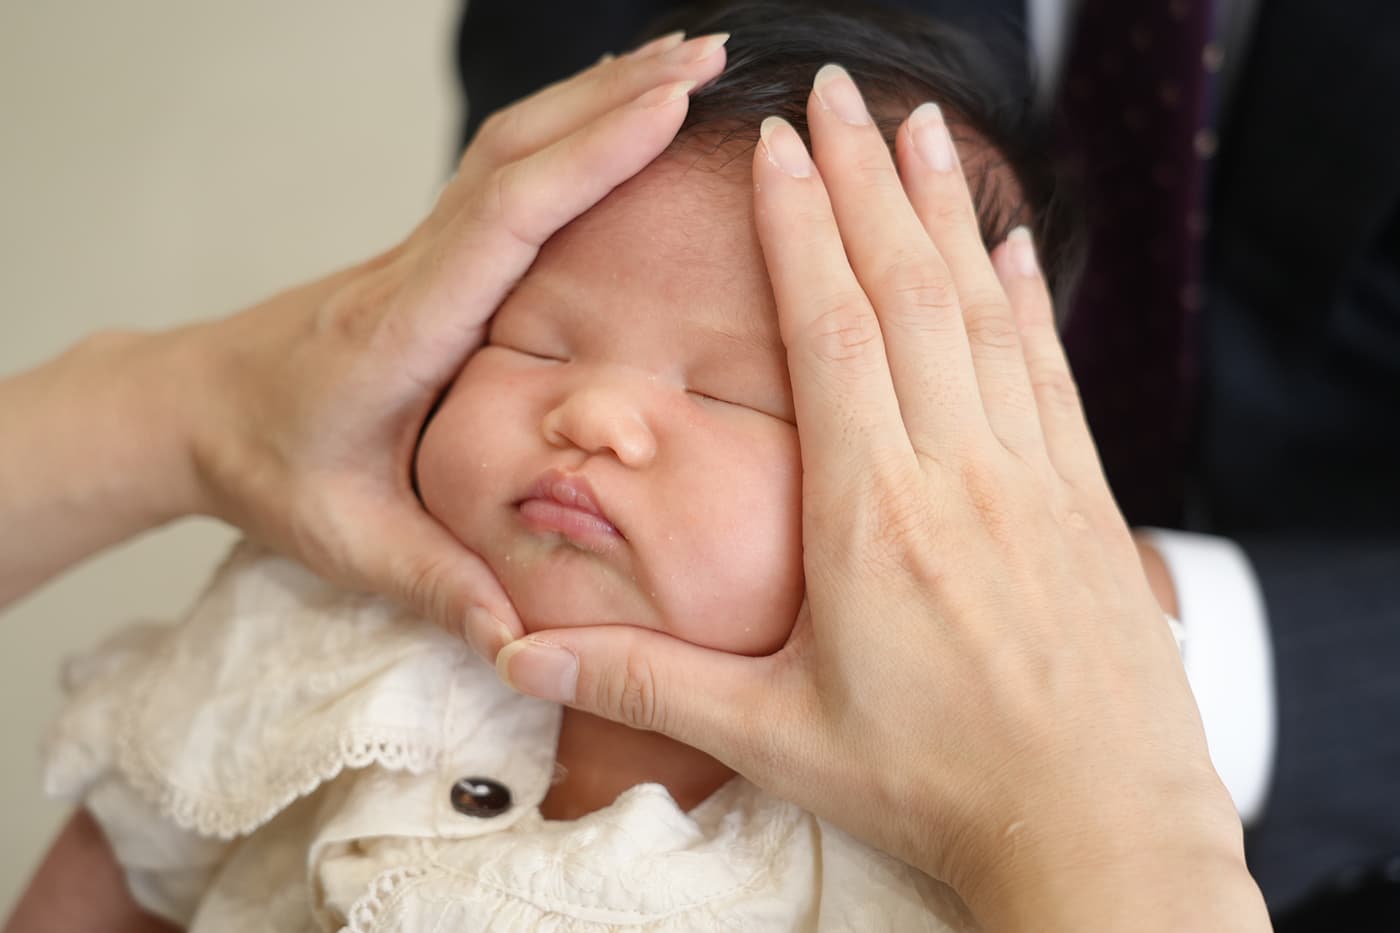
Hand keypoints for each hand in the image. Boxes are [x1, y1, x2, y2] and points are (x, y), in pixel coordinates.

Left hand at [177, 34, 727, 646]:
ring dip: (598, 94)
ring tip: (690, 59)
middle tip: (714, 57)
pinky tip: (618, 111)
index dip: (587, 159)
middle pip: (515, 153)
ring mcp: (425, 250)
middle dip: (616, 98)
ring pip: (511, 144)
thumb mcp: (347, 540)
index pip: (502, 221)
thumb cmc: (268, 467)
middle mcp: (418, 269)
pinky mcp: (436, 251)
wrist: (194, 404)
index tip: (668, 106)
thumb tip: (521, 642)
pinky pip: (507, 168)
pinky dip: (571, 124)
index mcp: (403, 328)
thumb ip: (437, 583)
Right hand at [494, 66, 1265, 928]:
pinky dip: (1029, 299)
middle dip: (866, 182)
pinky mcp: (1085, 507)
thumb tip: (522, 652)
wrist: (1097, 833)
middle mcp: (959, 476)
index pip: (833, 335)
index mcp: (873, 520)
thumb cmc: (938, 789)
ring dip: (949, 214)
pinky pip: (1052, 376)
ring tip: (922, 130)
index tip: (781, 148)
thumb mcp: (775, 739)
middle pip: (909, 294)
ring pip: (987, 316)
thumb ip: (643, 681)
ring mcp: (1034, 483)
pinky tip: (1016, 247)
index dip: (802, 230)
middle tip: (838, 94)